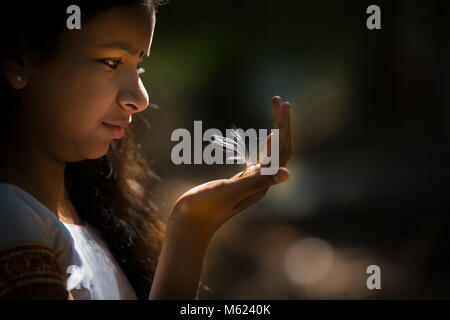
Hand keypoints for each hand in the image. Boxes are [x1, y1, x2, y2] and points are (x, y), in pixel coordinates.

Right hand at [169, 96, 292, 239]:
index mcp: (260, 182)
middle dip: (282, 124)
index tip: (283, 103)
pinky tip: (265, 140)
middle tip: (279, 99)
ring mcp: (251, 182)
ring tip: (274, 110)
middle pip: (280, 149)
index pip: (280, 150)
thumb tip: (287, 174)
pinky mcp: (240, 182)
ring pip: (271, 153)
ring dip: (276, 131)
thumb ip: (256, 182)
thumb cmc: (204, 208)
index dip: (283, 126)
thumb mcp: (229, 192)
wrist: (188, 224)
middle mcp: (260, 182)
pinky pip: (261, 160)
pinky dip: (266, 145)